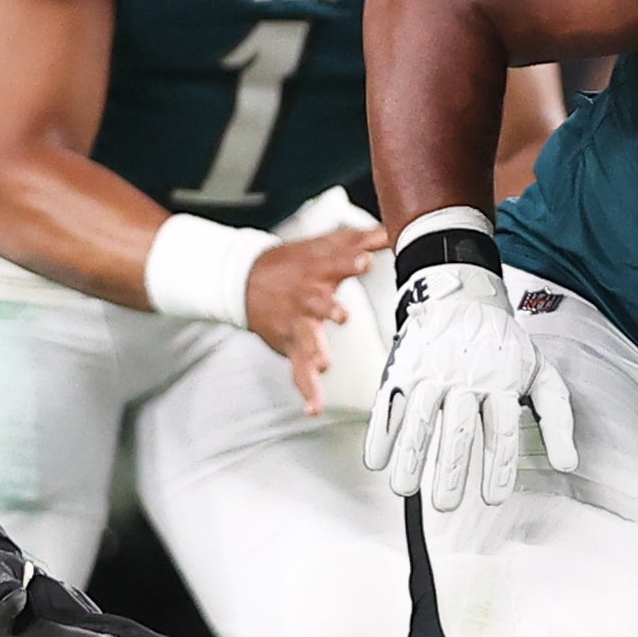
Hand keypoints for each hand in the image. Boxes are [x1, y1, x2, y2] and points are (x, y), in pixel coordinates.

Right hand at [246, 223, 390, 413]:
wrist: (246, 281)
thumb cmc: (293, 264)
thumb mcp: (323, 246)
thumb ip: (360, 239)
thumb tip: (391, 229)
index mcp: (318, 271)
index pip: (337, 263)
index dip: (351, 261)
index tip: (364, 261)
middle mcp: (307, 298)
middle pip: (318, 302)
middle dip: (330, 308)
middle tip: (341, 315)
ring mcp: (297, 323)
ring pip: (306, 339)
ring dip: (314, 350)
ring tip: (322, 363)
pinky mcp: (291, 345)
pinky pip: (299, 371)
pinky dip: (307, 390)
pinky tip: (314, 407)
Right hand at [363, 261, 575, 508]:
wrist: (463, 297)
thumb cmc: (503, 346)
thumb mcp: (541, 374)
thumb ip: (557, 419)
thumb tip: (567, 463)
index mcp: (501, 382)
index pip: (501, 430)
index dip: (498, 467)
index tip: (493, 498)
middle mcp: (466, 378)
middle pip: (458, 428)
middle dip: (451, 469)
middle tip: (447, 504)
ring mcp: (431, 372)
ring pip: (420, 416)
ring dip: (410, 455)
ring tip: (405, 488)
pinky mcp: (403, 368)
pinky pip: (389, 403)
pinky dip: (381, 433)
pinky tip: (378, 461)